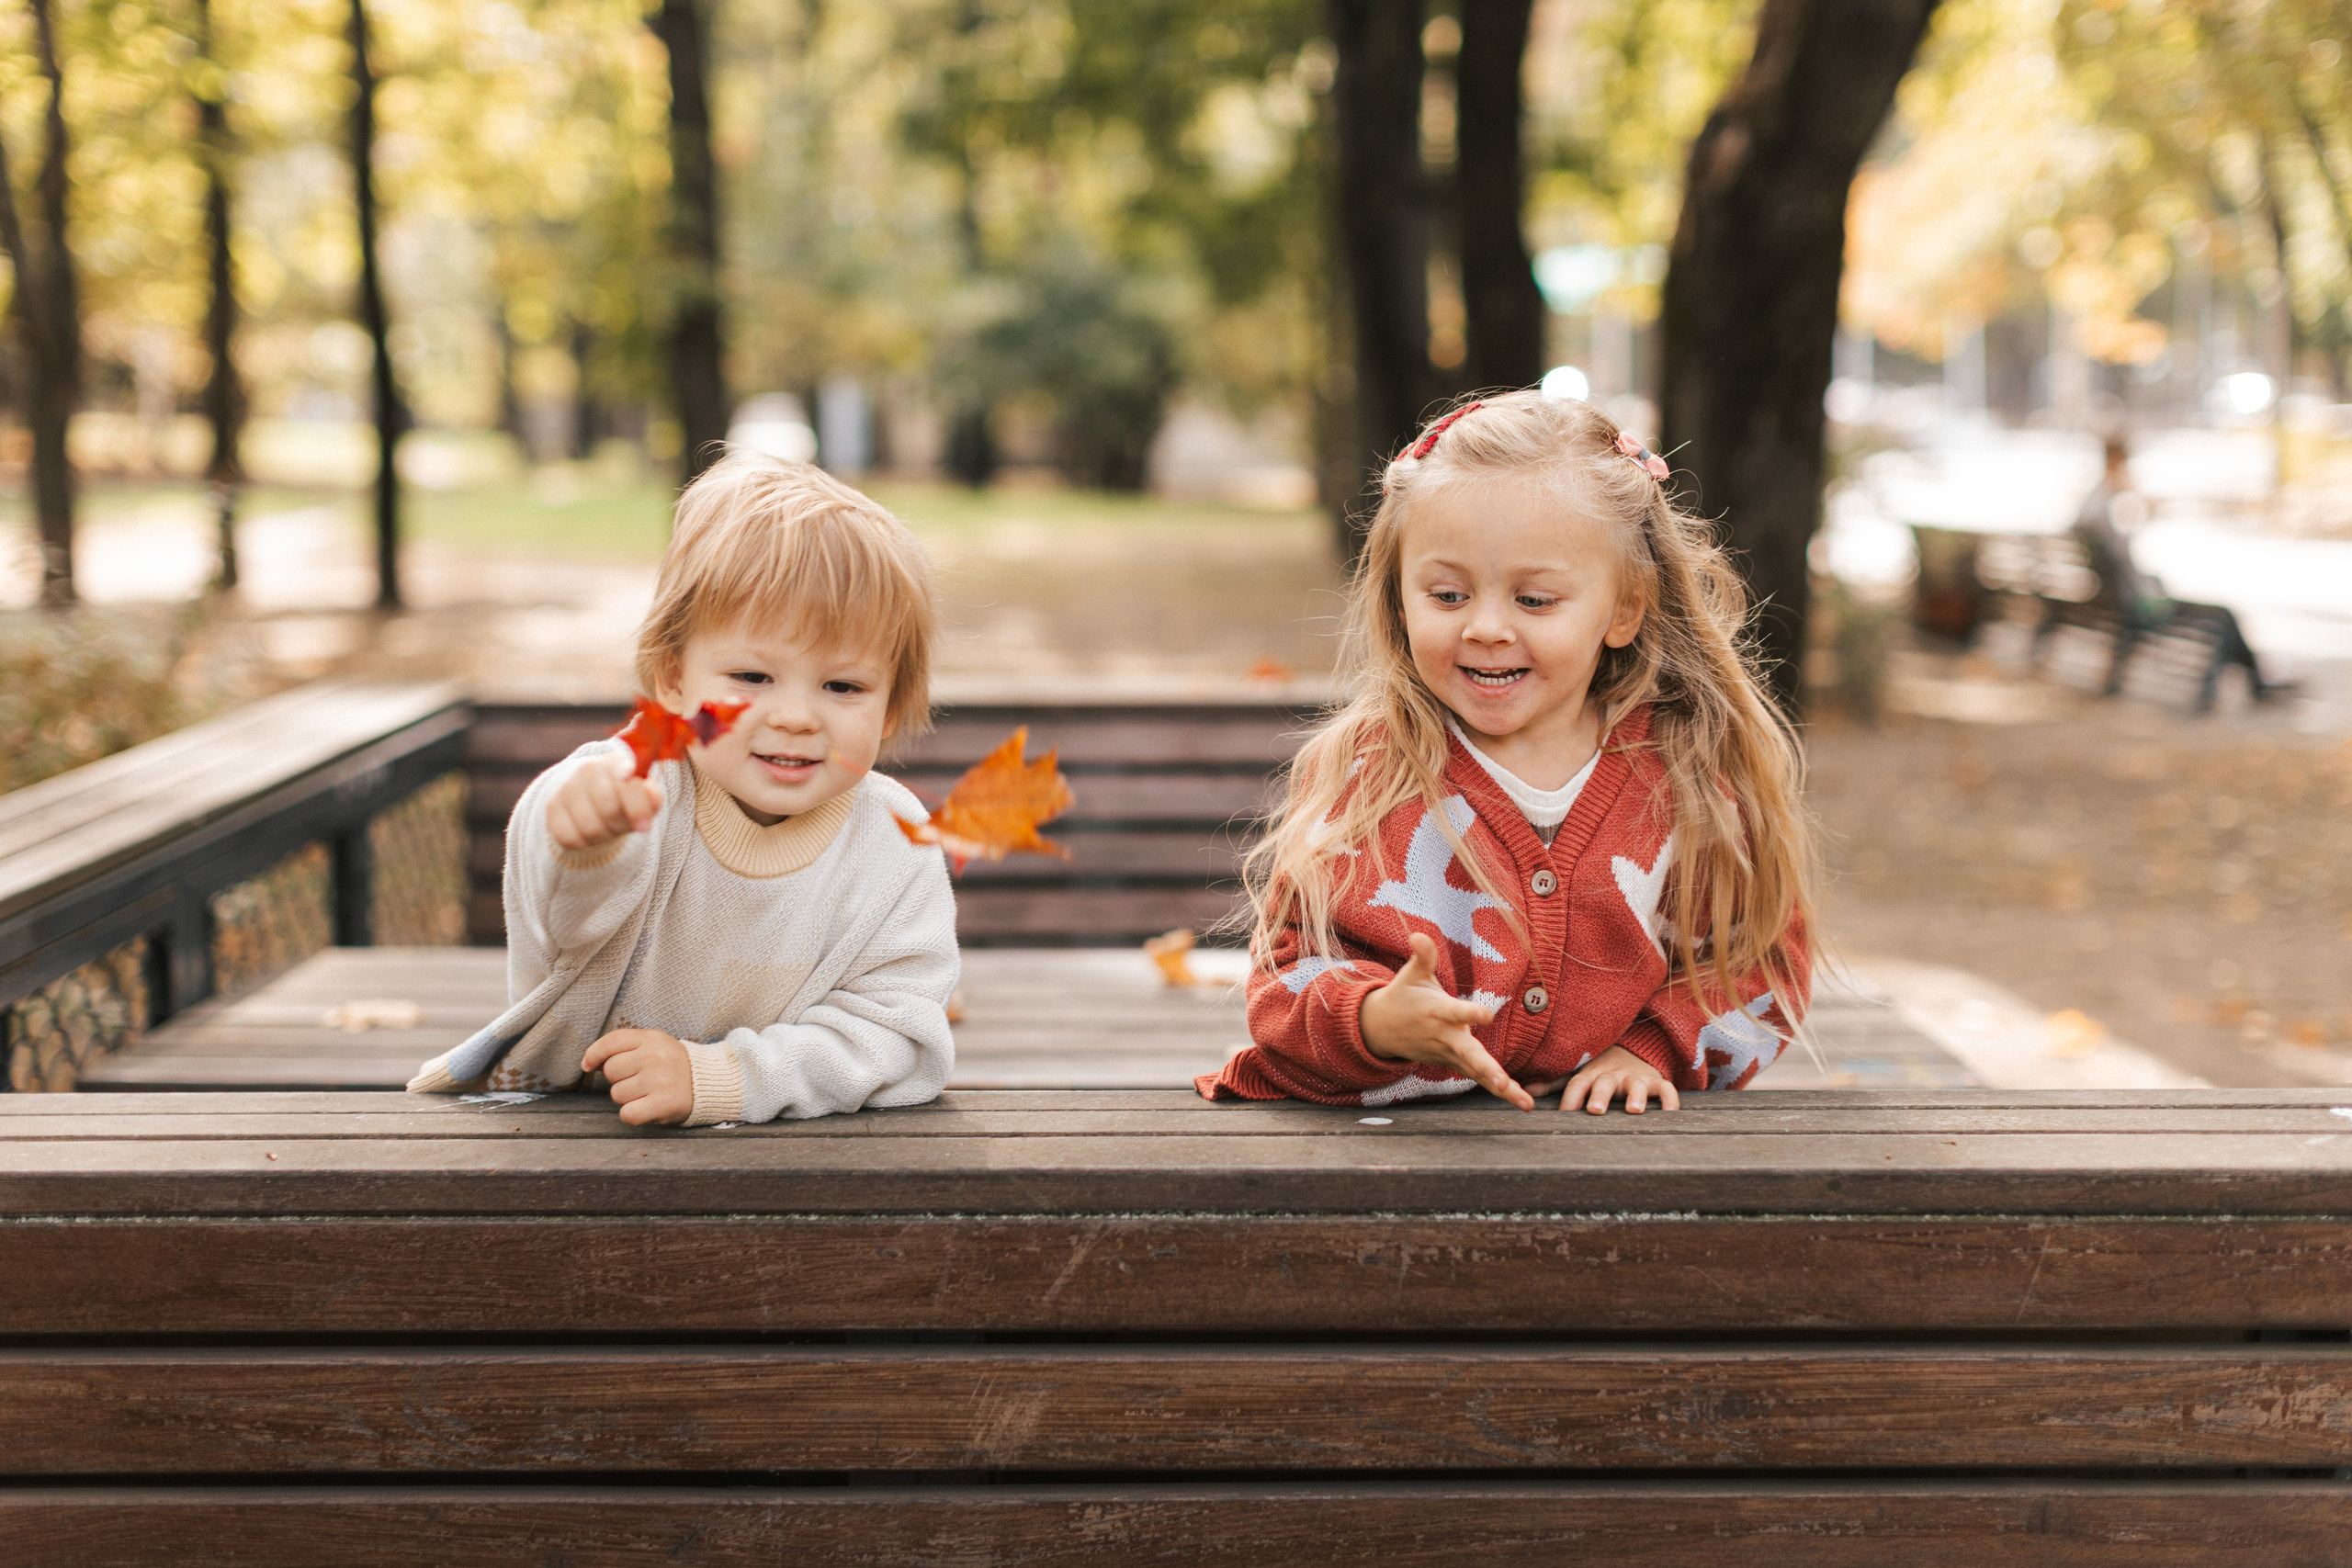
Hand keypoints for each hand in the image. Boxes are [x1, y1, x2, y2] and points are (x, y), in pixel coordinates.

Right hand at [547, 754, 664, 851]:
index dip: (636, 806)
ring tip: (608, 826)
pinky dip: (585, 843)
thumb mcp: (643, 793)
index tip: (645, 827)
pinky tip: (590, 832)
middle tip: (626, 824)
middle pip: (608, 810)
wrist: (589, 791)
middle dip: (622, 824)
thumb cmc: (623, 795)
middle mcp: (586, 771)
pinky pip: (570, 838)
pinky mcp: (552, 809)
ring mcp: (566, 789)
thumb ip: (652, 795)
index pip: (626, 785)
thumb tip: (653, 795)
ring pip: (590, 828)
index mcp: (614, 763)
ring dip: (605, 835)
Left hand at [581, 1028, 693, 1125]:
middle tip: (638, 1080)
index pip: (611, 1042)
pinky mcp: (663, 1103)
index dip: (593, 1054)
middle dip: (618, 1079)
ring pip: (617, 1094)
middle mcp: (655, 1057)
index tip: (589, 1066)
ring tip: (647, 1093)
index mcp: (651, 1038)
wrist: (708, 1083)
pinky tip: (645, 1108)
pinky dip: (632, 1115)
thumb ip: (623, 1048)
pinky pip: (628, 1113)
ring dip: (627, 1098)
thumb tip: (589, 1063)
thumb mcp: (653, 1045)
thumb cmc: (672, 1065)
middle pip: (611, 1071)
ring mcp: (660, 1080)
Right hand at [1358, 932, 1532, 1110]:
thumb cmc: (1404, 996)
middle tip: (1503, 1083)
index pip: (1455, 1012)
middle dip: (1487, 1069)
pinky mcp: (1456, 1065)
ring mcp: (1451, 1055)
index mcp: (1437, 1012)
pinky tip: (1526, 1104)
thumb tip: (1418, 934)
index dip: (1470, 1013)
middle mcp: (1445, 1038)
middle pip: (1469, 1055)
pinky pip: (1481, 1080)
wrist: (1381, 1030)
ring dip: (1502, 1089)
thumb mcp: (1411, 974)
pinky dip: (1503, 1093)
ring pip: (1478, 1074)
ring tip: (1526, 1104)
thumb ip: (1422, 956)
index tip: (1487, 1015)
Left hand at [1526, 1044, 1680, 1115]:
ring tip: (1633, 1110)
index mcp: (1590, 1075)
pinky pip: (1666, 1089)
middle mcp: (1611, 1075)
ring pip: (1636, 1085)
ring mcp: (1634, 1078)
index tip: (1565, 1115)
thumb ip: (1554, 1084)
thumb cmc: (1600, 1071)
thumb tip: (1526, 1093)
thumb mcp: (1578, 1074)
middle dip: (1599, 1095)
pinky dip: (1670, 1100)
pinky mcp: (1656, 1082)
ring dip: (1635, 1096)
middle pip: (1603, 1083)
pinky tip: (1670, 1114)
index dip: (1570, 1098)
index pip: (1576, 1084)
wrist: (1633, 1051)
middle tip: (1595, 1110)